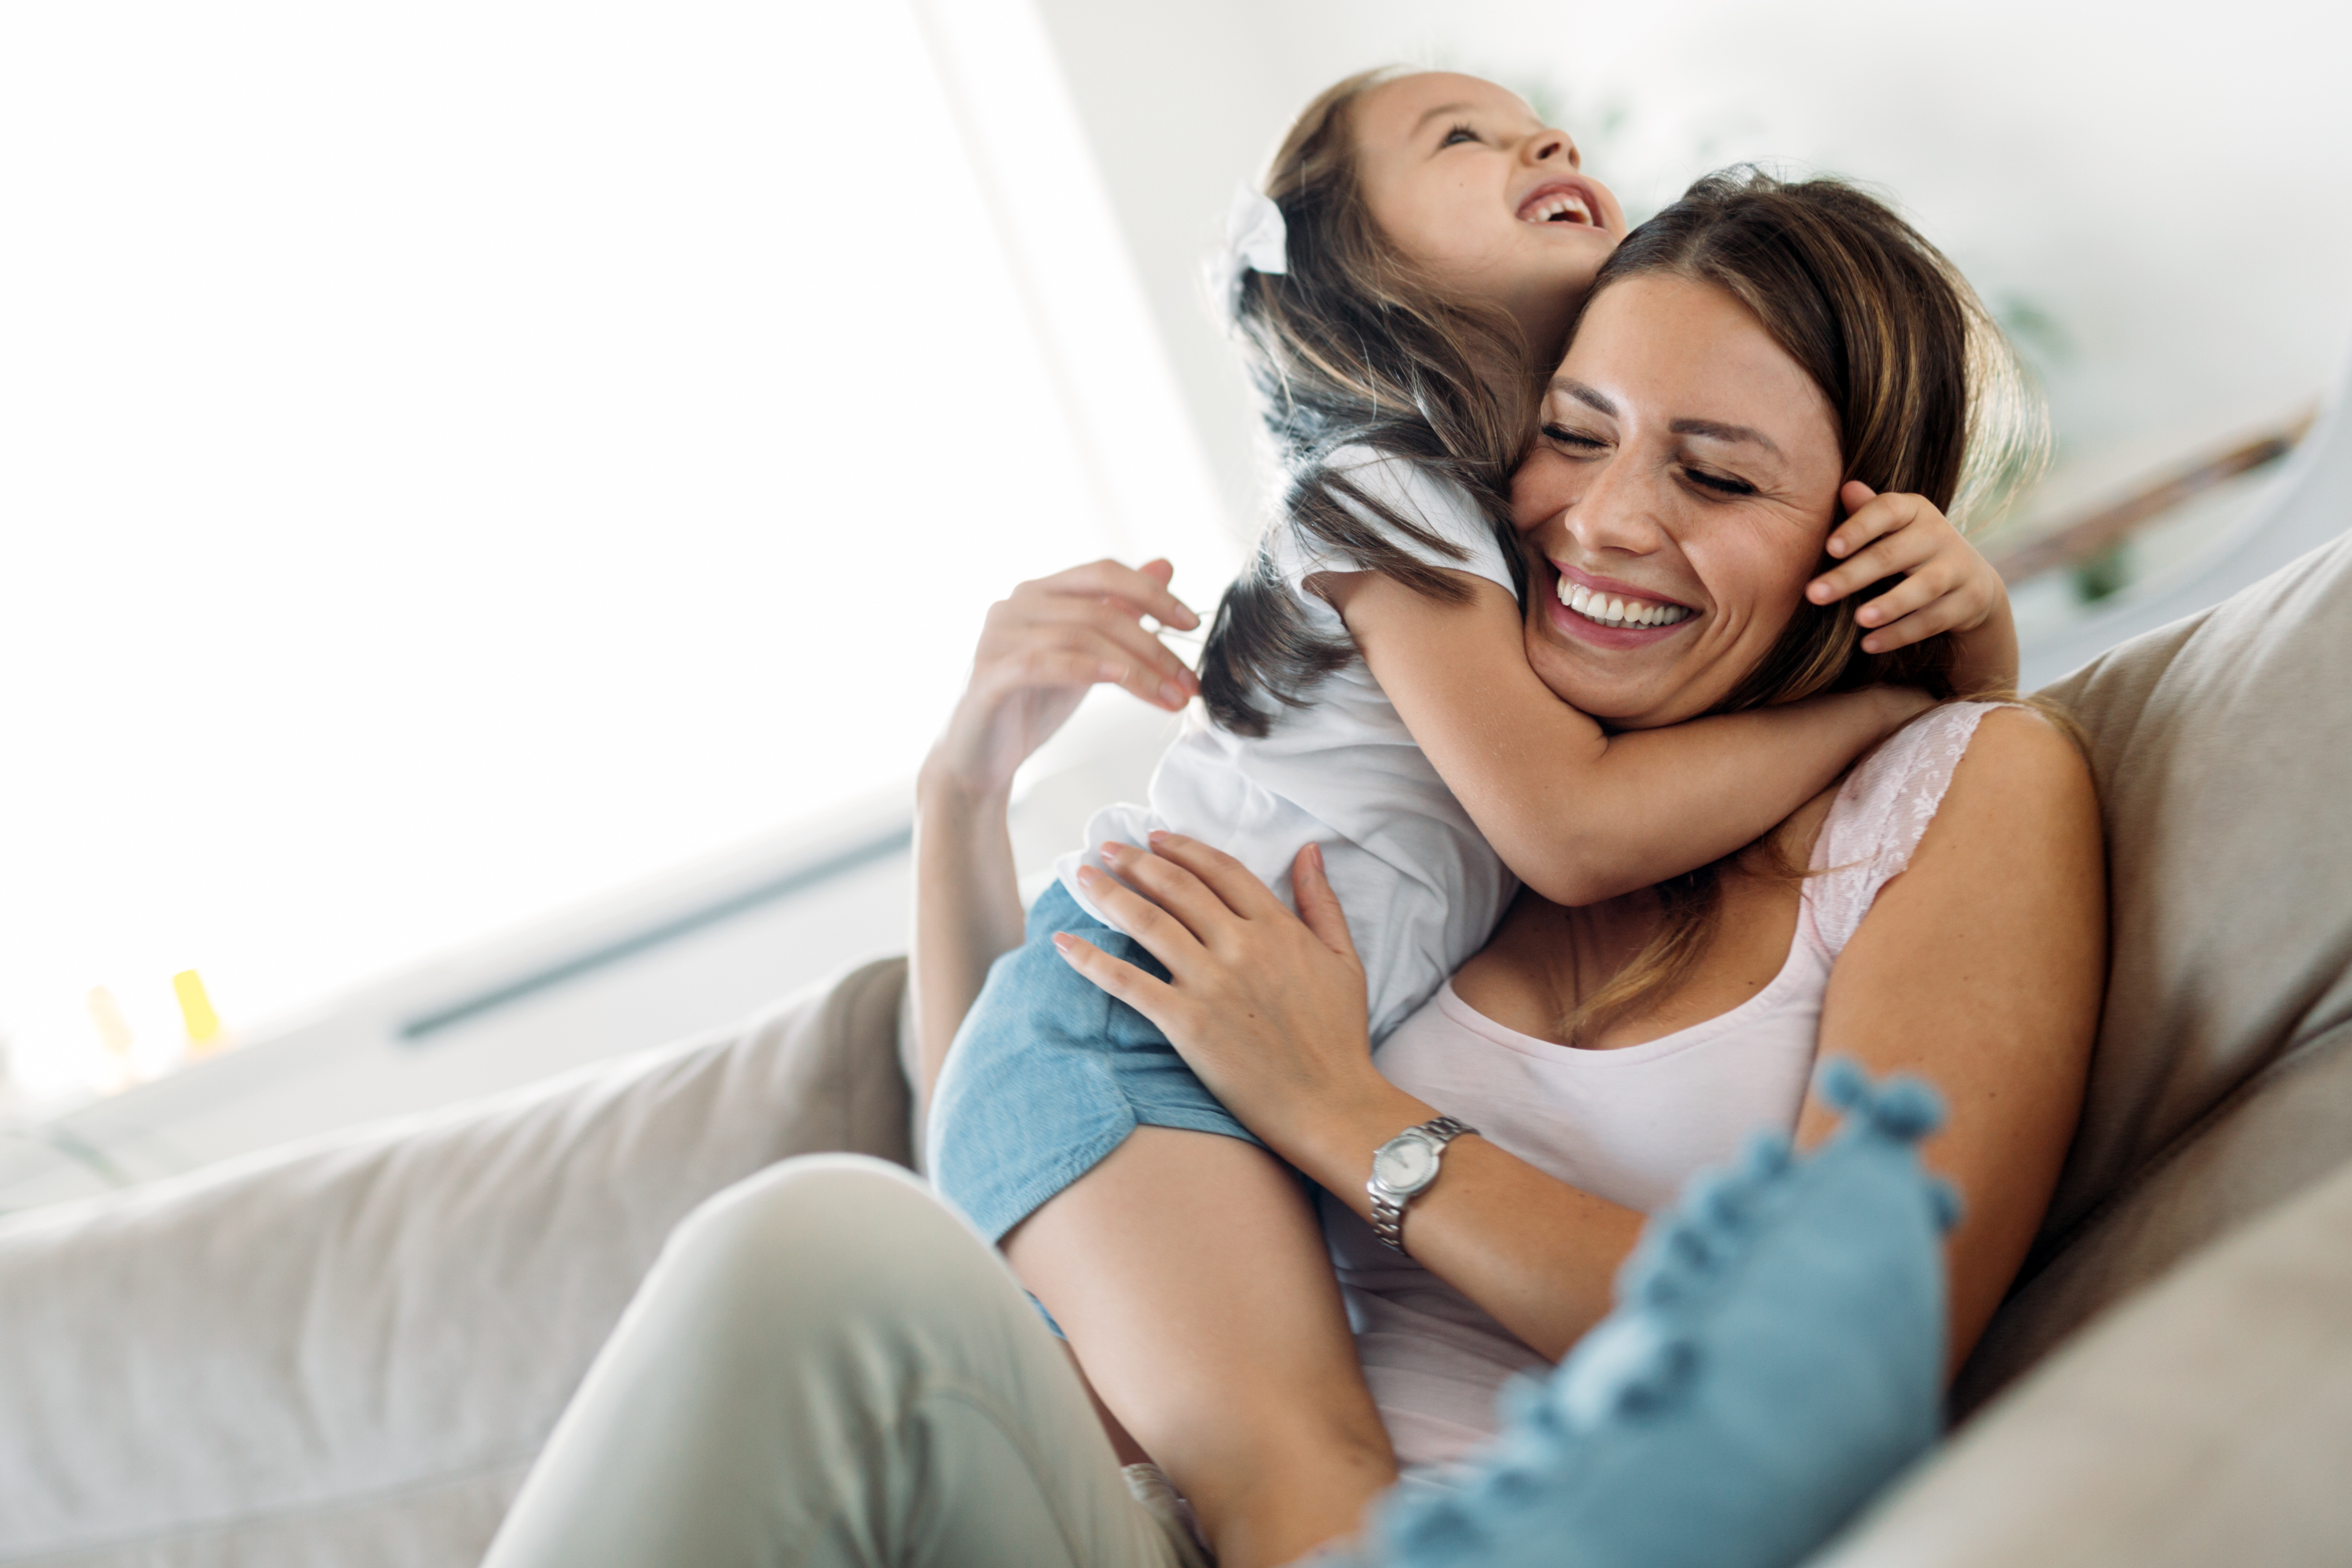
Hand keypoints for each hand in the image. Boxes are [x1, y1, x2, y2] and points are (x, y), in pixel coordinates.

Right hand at [924, 559, 1199, 801]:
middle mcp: (1015, 604)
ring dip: (1138, 669)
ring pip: (1082, 636)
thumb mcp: (1087, 654)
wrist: (979, 760)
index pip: (1103, 572)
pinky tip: (1123, 680)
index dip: (1152, 593)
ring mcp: (997, 637)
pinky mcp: (990, 675)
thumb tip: (1165, 565)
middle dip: (1155, 646)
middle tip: (1189, 682)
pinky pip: (1047, 662)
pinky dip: (1091, 668)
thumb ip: (1120, 610)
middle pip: (1100, 609)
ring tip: (1171, 699)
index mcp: (1040, 592)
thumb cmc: (1031, 705)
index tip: (1191, 624)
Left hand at [1053, 835, 1387, 1152]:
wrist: (1331, 1104)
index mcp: (1278, 928)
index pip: (1221, 870)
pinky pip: (1128, 983)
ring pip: (1148, 923)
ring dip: (1109, 894)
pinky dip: (1091, 959)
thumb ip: (1322, 902)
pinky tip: (1063, 943)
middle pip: (1177, 888)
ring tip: (1083, 877)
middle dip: (1136, 861)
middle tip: (1106, 847)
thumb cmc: (1340, 1038)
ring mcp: (1211, 983)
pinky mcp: (1186, 1024)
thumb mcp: (1345, 959)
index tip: (1155, 837)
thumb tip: (1309, 850)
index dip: (1183, 848)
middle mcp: (1241, 946)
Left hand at [1807, 483, 2008, 656]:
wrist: (1970, 580)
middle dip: (1851, 576)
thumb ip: (1867, 513)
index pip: (1886, 510)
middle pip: (1892, 555)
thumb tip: (1846, 488)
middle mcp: (1939, 533)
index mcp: (1914, 510)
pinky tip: (1870, 644)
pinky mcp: (1969, 600)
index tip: (1830, 548)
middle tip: (1814, 594)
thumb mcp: (1892, 528)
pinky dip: (1901, 633)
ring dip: (1889, 604)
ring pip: (1922, 588)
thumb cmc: (1910, 549)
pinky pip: (1933, 620)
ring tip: (1859, 619)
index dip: (1858, 528)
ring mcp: (1958, 567)